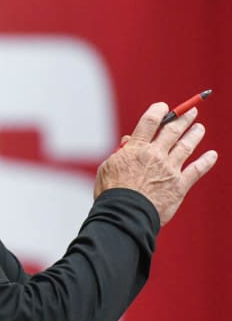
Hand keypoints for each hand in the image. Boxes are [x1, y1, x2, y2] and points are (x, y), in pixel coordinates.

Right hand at [94, 102, 216, 225]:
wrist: (125, 214)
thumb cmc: (112, 192)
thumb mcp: (107, 167)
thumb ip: (120, 152)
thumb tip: (130, 140)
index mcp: (136, 149)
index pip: (150, 122)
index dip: (158, 111)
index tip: (164, 107)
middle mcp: (155, 155)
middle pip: (172, 130)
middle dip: (183, 118)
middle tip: (191, 111)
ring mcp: (169, 170)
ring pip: (186, 146)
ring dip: (195, 134)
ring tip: (200, 127)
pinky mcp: (179, 186)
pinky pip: (196, 170)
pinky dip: (206, 162)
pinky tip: (213, 155)